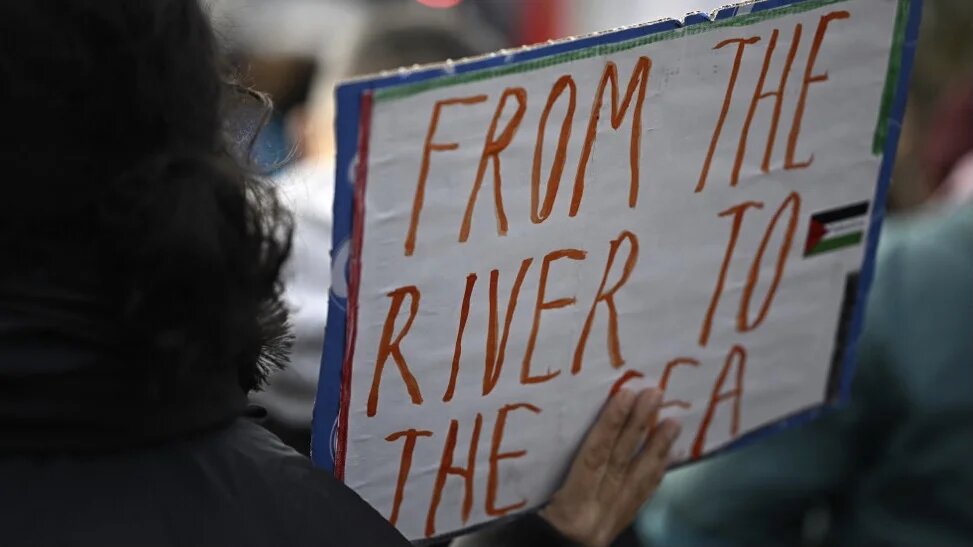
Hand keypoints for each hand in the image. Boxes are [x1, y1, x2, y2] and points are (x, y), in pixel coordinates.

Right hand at [540, 388, 679, 546]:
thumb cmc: (533, 536)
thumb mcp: (529, 506)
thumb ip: (540, 475)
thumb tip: (543, 430)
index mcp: (570, 509)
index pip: (593, 458)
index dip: (609, 425)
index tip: (624, 395)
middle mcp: (597, 515)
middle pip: (620, 464)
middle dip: (638, 426)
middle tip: (654, 395)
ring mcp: (611, 523)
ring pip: (638, 481)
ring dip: (657, 449)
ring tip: (673, 422)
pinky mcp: (618, 528)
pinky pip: (641, 500)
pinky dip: (655, 476)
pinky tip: (666, 459)